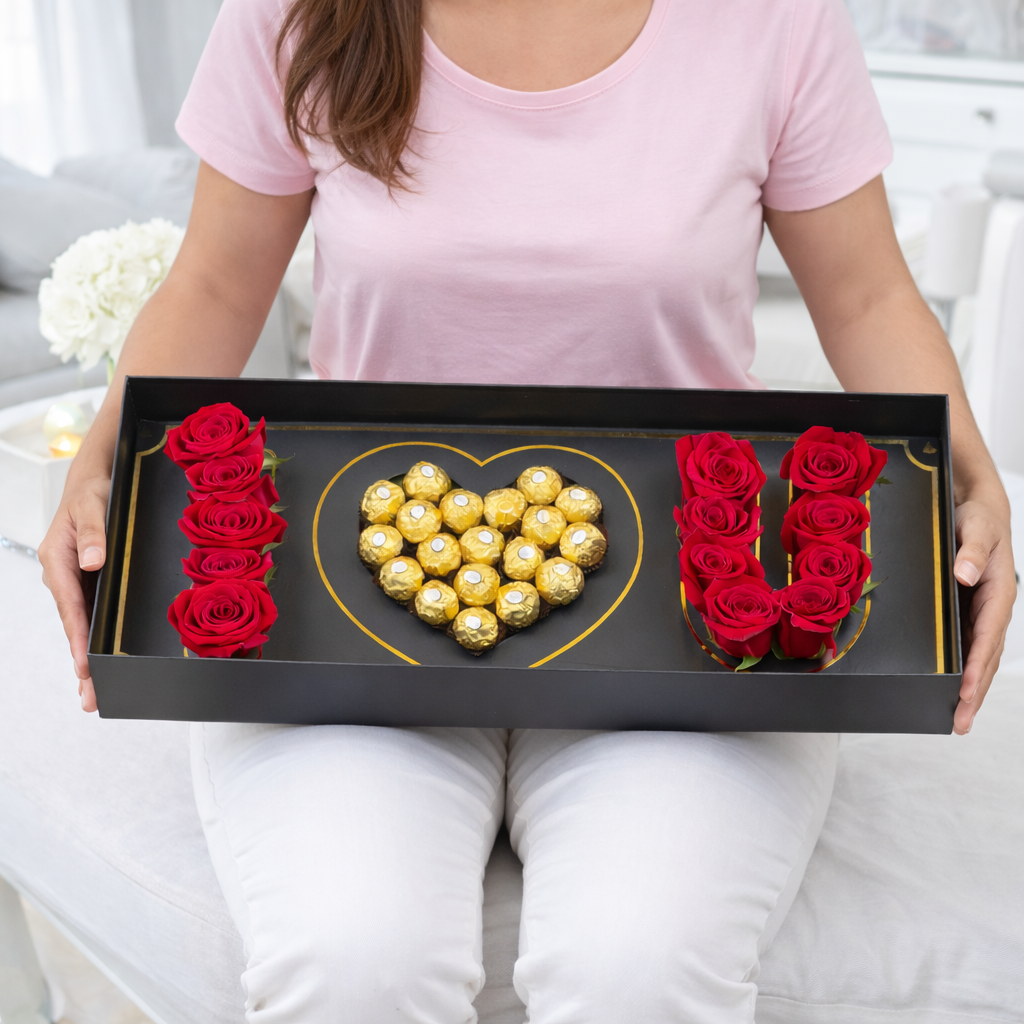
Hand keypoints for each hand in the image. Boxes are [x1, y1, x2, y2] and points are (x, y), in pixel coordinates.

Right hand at [38, 469, 110, 712]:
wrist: (93, 479)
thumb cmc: (92, 490)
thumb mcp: (93, 505)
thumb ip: (95, 533)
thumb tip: (92, 561)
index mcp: (58, 560)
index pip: (71, 607)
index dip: (78, 639)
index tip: (85, 667)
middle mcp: (63, 575)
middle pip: (74, 625)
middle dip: (82, 663)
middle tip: (91, 698)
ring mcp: (74, 580)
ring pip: (81, 624)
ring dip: (86, 657)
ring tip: (94, 692)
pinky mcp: (86, 580)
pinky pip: (89, 614)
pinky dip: (92, 638)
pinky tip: (99, 661)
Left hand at [952, 489, 1015, 733]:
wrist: (981, 511)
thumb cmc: (979, 520)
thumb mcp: (975, 528)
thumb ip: (970, 551)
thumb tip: (966, 575)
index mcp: (999, 594)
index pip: (986, 638)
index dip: (975, 666)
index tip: (964, 691)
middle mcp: (994, 610)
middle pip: (986, 658)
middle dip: (974, 692)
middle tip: (959, 723)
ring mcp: (985, 614)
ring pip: (981, 659)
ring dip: (972, 689)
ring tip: (958, 719)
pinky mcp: (973, 613)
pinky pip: (972, 648)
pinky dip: (966, 671)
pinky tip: (955, 691)